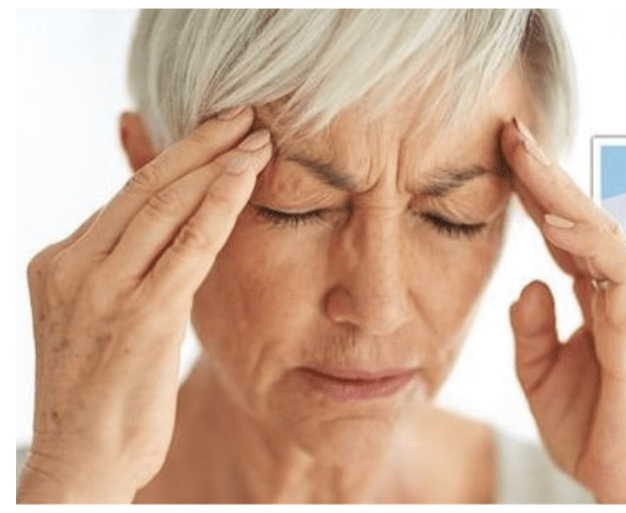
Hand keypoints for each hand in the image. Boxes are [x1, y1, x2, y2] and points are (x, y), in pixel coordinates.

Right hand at [18, 106, 271, 502]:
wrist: (83, 461)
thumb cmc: (105, 395)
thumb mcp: (106, 319)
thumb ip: (128, 267)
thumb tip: (160, 225)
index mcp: (60, 262)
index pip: (126, 195)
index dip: (176, 156)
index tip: (214, 131)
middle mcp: (74, 267)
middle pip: (145, 188)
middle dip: (199, 145)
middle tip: (243, 113)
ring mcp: (103, 290)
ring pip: (165, 207)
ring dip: (216, 166)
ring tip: (256, 135)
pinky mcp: (140, 316)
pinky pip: (187, 247)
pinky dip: (218, 207)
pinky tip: (244, 177)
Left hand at [501, 119, 625, 502]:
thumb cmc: (595, 428)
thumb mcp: (540, 373)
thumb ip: (531, 328)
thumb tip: (527, 286)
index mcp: (598, 298)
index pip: (567, 229)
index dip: (537, 189)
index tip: (504, 150)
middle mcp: (621, 295)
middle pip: (585, 218)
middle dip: (548, 172)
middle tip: (514, 131)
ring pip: (603, 233)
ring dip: (563, 194)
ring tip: (524, 160)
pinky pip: (616, 276)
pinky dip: (585, 242)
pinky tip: (551, 221)